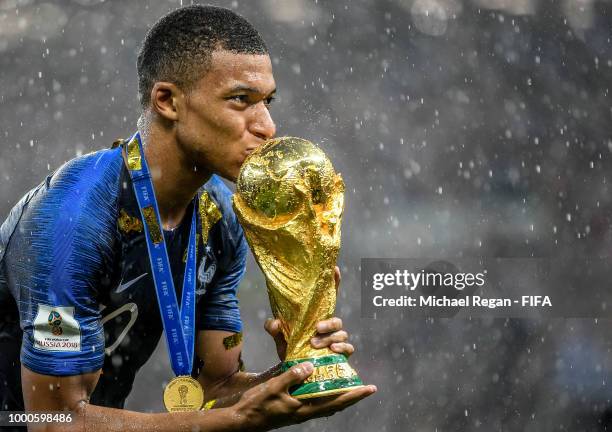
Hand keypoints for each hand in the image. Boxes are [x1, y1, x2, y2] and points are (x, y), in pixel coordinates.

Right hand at [233, 362, 375, 430]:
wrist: (243, 420)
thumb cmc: (257, 405)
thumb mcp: (274, 387)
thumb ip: (292, 376)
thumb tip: (311, 365)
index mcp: (304, 408)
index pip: (336, 401)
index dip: (354, 395)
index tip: (370, 388)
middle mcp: (306, 412)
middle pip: (336, 405)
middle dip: (352, 396)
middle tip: (367, 388)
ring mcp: (301, 412)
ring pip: (328, 405)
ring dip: (341, 397)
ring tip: (351, 387)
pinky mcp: (294, 410)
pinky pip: (317, 404)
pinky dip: (326, 397)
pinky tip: (326, 389)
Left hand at [264, 267, 353, 359]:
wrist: (294, 373)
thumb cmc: (290, 350)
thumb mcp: (280, 338)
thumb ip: (274, 329)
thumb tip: (275, 322)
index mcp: (316, 318)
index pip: (328, 299)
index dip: (333, 283)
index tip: (335, 269)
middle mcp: (328, 327)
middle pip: (337, 319)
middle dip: (329, 322)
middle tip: (316, 327)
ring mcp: (335, 340)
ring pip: (341, 333)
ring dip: (329, 337)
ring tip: (314, 343)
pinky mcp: (340, 354)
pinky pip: (348, 348)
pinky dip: (342, 347)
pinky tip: (332, 349)